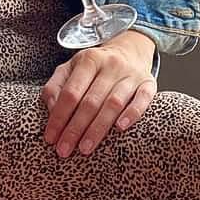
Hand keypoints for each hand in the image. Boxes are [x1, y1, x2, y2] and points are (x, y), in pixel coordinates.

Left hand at [42, 31, 157, 157]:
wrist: (131, 49)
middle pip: (90, 101)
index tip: (50, 138)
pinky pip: (143, 99)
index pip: (70, 93)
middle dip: (75, 129)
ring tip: (85, 148)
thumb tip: (52, 109)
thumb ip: (55, 87)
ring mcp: (131, 74)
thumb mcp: (71, 68)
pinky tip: (121, 128)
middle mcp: (111, 65)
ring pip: (114, 103)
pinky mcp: (149, 83)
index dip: (59, 117)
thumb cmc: (95, 66)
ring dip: (98, 128)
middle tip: (64, 150)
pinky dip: (132, 113)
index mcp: (88, 60)